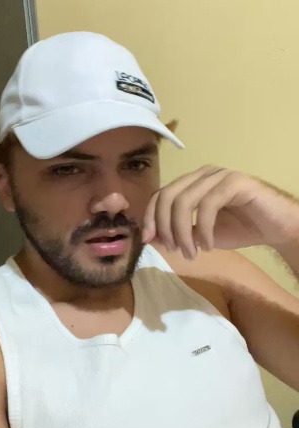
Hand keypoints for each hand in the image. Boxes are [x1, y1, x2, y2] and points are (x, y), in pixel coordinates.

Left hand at [142, 166, 298, 258]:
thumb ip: (179, 233)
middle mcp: (202, 174)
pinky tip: (208, 245)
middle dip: (164, 225)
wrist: (277, 228)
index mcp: (192, 183)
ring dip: (183, 232)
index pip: (160, 194)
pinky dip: (204, 229)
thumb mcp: (201, 235)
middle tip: (173, 249)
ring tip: (191, 253)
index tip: (149, 240)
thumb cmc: (241, 228)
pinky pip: (208, 204)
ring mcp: (218, 175)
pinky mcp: (235, 182)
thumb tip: (151, 238)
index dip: (150, 216)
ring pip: (184, 201)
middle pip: (167, 195)